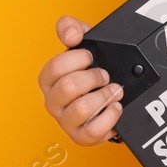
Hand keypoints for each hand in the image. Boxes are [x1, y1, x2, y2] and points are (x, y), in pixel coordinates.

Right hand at [38, 16, 121, 145]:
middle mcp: (53, 101)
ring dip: (105, 96)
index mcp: (49, 79)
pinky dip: (110, 116)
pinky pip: (93, 130)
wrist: (109, 97)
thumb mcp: (83, 45)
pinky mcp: (81, 137)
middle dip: (94, 77)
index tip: (91, 56)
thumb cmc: (91, 71)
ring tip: (114, 91)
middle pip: (69, 87)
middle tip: (105, 75)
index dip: (78, 58)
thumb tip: (72, 33)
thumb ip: (71, 28)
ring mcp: (66, 121)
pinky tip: (116, 107)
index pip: (55, 67)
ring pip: (81, 109)